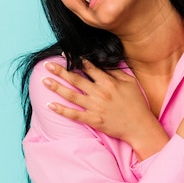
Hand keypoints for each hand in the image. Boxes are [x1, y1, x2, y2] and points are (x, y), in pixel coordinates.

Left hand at [41, 59, 168, 158]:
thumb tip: (104, 64)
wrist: (139, 126)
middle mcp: (100, 93)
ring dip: (56, 87)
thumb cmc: (137, 104)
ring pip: (71, 95)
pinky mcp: (93, 120)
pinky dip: (61, 110)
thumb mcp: (131, 83)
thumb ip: (117, 72)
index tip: (65, 55)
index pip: (89, 68)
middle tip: (46, 65)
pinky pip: (74, 114)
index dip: (77, 61)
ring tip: (44, 80)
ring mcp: (95, 107)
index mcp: (109, 82)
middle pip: (76, 79)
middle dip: (60, 71)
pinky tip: (50, 105)